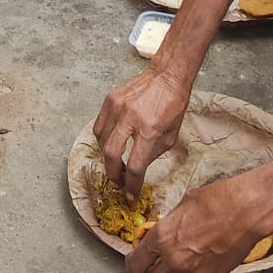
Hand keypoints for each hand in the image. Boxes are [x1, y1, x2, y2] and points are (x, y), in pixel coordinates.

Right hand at [92, 65, 189, 198]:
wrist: (166, 77)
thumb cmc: (172, 106)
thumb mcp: (170, 137)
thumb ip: (152, 155)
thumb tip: (136, 171)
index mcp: (150, 130)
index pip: (135, 166)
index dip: (131, 186)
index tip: (131, 196)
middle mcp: (130, 118)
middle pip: (111, 154)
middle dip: (113, 174)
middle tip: (118, 183)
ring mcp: (117, 107)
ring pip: (101, 141)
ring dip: (106, 157)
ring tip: (115, 163)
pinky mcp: (110, 100)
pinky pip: (99, 126)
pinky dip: (103, 140)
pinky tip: (111, 144)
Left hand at [126, 175, 268, 272]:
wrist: (246, 210)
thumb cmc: (216, 200)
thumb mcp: (182, 204)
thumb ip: (169, 223)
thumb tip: (165, 229)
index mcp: (162, 237)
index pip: (136, 263)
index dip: (133, 262)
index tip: (136, 259)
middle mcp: (175, 259)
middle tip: (154, 265)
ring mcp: (195, 271)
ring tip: (180, 260)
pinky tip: (201, 258)